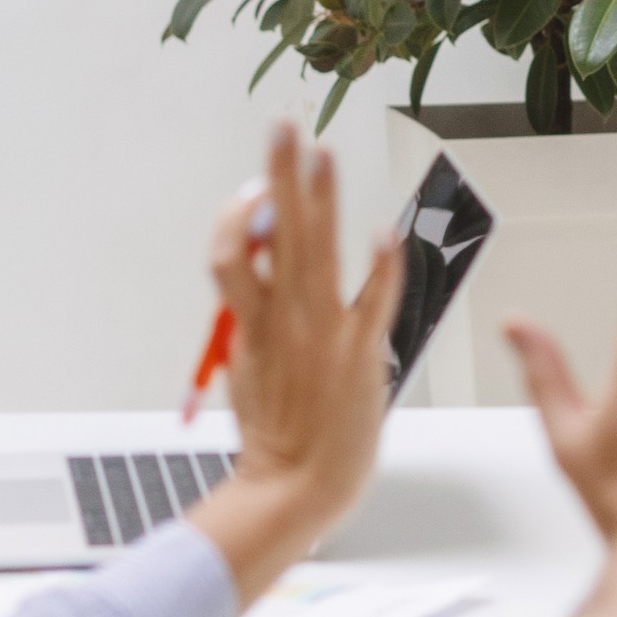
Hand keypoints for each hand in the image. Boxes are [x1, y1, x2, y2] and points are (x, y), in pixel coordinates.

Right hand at [188, 125, 400, 600]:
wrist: (298, 489)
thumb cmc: (276, 439)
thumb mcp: (245, 371)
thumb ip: (249, 325)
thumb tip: (249, 287)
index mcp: (253, 324)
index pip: (232, 250)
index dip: (238, 214)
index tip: (254, 187)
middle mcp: (285, 319)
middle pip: (274, 231)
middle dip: (278, 173)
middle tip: (282, 126)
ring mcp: (322, 334)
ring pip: (316, 252)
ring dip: (321, 200)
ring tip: (323, 154)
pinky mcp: (360, 355)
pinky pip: (372, 303)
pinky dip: (379, 268)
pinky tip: (383, 234)